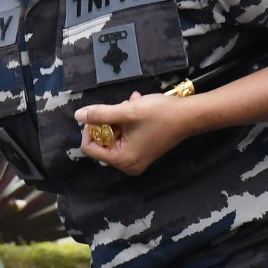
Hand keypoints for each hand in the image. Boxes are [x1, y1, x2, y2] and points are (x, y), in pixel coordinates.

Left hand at [74, 92, 192, 175]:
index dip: (90, 128)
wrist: (189, 116)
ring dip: (119, 117)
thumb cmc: (158, 114)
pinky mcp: (143, 152)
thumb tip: (78, 115)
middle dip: (109, 120)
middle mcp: (128, 165)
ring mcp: (136, 160)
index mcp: (123, 160)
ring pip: (114, 136)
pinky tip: (137, 105)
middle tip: (122, 105)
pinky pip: (125, 137)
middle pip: (102, 142)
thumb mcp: (126, 111)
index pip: (90, 148)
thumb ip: (99, 114)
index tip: (100, 113)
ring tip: (132, 102)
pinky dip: (127, 121)